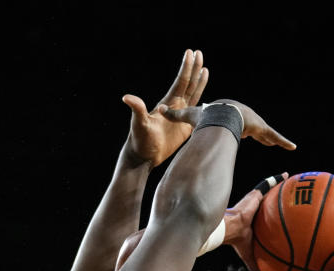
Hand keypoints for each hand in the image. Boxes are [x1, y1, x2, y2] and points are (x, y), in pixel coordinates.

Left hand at [122, 49, 208, 167]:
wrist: (144, 156)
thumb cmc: (140, 140)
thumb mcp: (139, 124)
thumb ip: (137, 110)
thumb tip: (126, 98)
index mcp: (167, 103)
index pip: (180, 82)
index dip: (186, 68)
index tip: (191, 53)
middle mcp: (174, 106)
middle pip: (188, 84)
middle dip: (193, 68)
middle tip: (199, 52)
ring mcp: (180, 115)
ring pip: (193, 95)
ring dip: (199, 82)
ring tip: (205, 68)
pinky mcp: (184, 126)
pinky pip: (195, 111)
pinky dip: (201, 102)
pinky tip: (206, 98)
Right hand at [159, 99, 295, 149]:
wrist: (219, 114)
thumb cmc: (205, 115)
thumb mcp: (189, 116)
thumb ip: (176, 116)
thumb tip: (160, 111)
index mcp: (230, 117)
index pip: (236, 123)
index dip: (240, 128)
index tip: (244, 131)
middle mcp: (245, 120)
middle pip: (253, 128)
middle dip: (258, 132)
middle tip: (262, 137)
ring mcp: (255, 124)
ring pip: (266, 133)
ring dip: (273, 139)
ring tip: (283, 145)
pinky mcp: (262, 129)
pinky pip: (275, 136)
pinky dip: (283, 141)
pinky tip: (293, 147)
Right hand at [223, 173, 287, 270]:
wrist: (231, 228)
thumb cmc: (239, 242)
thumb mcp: (249, 256)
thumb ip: (256, 265)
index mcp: (254, 223)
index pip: (265, 218)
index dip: (273, 217)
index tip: (283, 218)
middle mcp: (254, 210)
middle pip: (268, 202)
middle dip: (277, 198)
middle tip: (291, 198)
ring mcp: (254, 201)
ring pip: (268, 191)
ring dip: (278, 186)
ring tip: (291, 183)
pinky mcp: (255, 194)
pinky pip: (267, 184)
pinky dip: (276, 179)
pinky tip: (285, 175)